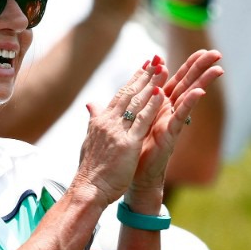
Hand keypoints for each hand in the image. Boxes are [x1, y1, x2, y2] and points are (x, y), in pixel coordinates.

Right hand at [72, 60, 170, 207]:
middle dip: (144, 76)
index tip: (144, 67)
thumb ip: (93, 120)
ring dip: (151, 84)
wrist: (88, 189)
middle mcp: (108, 122)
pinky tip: (162, 94)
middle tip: (157, 61)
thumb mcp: (89, 140)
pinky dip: (152, 106)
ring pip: (136, 103)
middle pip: (128, 94)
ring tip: (163, 69)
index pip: (119, 96)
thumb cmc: (90, 170)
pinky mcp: (127, 144)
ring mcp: (117, 132)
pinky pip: (142, 121)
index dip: (133, 80)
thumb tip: (91, 105)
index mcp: (100, 121)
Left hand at [129, 48, 222, 194]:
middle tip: (217, 53)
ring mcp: (172, 121)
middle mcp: (169, 110)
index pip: (176, 79)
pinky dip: (189, 103)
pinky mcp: (170, 133)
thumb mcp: (134, 115)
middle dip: (201, 68)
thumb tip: (139, 76)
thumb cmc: (135, 144)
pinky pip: (180, 115)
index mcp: (160, 103)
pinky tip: (199, 92)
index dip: (187, 64)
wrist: (133, 171)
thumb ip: (138, 96)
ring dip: (203, 82)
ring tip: (218, 68)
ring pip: (189, 97)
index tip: (200, 49)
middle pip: (187, 83)